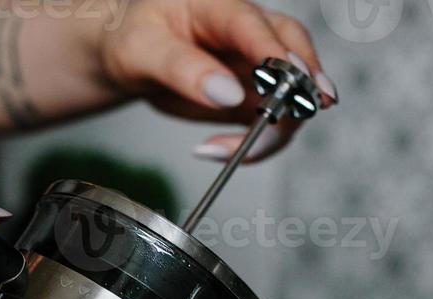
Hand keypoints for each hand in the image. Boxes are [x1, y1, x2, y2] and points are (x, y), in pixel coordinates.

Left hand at [98, 0, 336, 162]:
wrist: (131, 57)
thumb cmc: (134, 38)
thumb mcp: (141, 49)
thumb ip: (181, 67)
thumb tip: (227, 93)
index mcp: (220, 7)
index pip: (255, 26)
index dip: (275, 54)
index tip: (285, 83)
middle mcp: (248, 33)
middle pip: (292, 53)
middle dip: (301, 87)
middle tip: (292, 118)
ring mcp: (256, 66)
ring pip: (292, 93)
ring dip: (277, 128)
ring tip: (233, 151)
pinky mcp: (254, 98)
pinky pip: (274, 122)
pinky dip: (260, 144)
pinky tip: (226, 150)